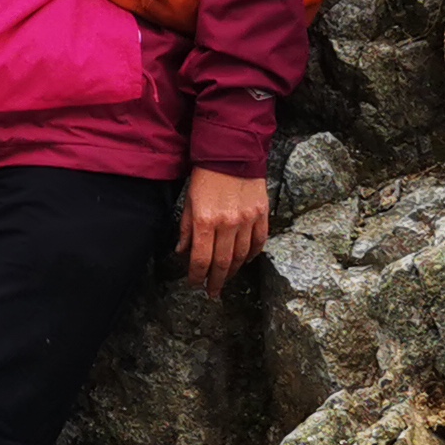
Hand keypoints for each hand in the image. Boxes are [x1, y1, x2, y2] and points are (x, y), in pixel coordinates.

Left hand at [175, 166, 270, 297]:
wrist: (232, 152)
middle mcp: (227, 223)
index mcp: (205, 221)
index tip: (195, 284)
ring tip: (226, 278)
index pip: (201, 259)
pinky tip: (246, 261)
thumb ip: (186, 229)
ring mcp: (247, 219)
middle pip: (223, 263)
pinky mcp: (262, 213)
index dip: (197, 276)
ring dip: (234, 270)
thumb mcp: (189, 201)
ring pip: (242, 256)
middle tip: (212, 292)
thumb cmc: (206, 176)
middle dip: (216, 281)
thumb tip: (182, 252)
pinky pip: (259, 241)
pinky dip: (253, 254)